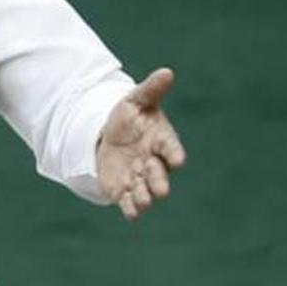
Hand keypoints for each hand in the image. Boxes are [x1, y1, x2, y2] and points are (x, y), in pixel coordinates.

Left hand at [97, 67, 186, 220]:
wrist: (109, 136)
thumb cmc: (130, 118)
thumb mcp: (136, 100)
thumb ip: (152, 90)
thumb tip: (167, 71)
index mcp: (161, 141)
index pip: (171, 148)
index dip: (174, 154)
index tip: (177, 159)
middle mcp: (154, 162)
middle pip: (160, 174)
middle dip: (159, 181)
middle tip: (160, 189)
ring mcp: (140, 178)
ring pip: (145, 192)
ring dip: (144, 197)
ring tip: (143, 202)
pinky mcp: (125, 190)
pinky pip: (130, 202)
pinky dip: (132, 209)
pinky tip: (132, 214)